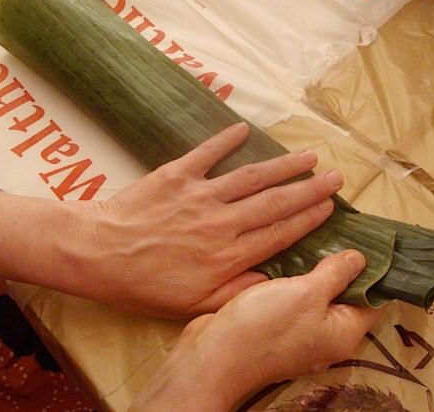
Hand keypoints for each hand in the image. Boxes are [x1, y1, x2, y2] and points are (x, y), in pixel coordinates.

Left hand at [57, 122, 344, 317]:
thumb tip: (272, 281)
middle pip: (275, 202)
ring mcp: (200, 195)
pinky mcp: (177, 175)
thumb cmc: (144, 285)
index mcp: (228, 255)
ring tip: (308, 156)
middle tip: (335, 177)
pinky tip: (245, 128)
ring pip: (251, 176)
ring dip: (283, 165)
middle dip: (309, 189)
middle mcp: (222, 222)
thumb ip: (236, 293)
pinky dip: (226, 139)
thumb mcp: (192, 305)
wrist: (98, 254)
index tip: (329, 207)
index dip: (308, 218)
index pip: (279, 233)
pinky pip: (207, 153)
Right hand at [131, 250, 383, 410]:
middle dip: (342, 262)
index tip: (368, 235)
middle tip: (338, 225)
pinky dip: (293, 275)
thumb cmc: (265, 325)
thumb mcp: (306, 293)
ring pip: (316, 292)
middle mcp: (326, 334)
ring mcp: (300, 329)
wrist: (213, 354)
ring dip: (315, 266)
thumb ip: (335, 274)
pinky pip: (293, 295)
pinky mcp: (276, 322)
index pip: (374, 299)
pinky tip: (288, 249)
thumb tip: (361, 258)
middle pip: (345, 293)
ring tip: (315, 230)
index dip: (374, 268)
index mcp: (344, 333)